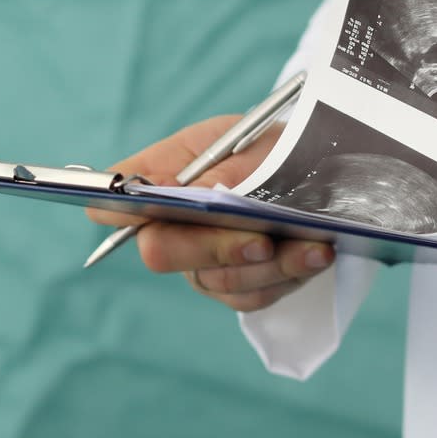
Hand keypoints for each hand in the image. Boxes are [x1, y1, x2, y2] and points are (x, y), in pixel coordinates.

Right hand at [86, 113, 332, 312]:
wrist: (321, 167)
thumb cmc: (273, 146)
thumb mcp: (253, 141)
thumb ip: (223, 166)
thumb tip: (198, 193)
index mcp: (163, 178)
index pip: (116, 202)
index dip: (118, 210)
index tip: (140, 209)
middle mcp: (171, 225)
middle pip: (161, 251)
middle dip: (212, 247)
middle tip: (260, 240)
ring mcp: (200, 261)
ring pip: (216, 280)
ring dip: (268, 265)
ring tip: (314, 246)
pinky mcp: (236, 286)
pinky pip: (251, 296)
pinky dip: (287, 276)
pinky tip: (317, 255)